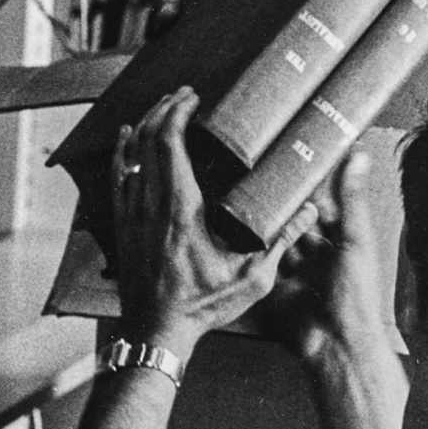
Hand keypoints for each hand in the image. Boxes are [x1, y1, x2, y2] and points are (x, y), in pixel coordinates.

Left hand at [111, 88, 316, 359]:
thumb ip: (280, 241)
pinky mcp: (124, 227)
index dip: (178, 113)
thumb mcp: (251, 278)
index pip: (170, 144)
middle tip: (182, 95)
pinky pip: (118, 178)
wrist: (157, 333)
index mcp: (181, 209)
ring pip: (131, 156)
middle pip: (149, 141)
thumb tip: (309, 214)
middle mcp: (152, 205)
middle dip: (164, 110)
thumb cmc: (200, 307)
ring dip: (145, 127)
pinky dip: (123, 153)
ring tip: (160, 108)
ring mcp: (133, 215)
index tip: (192, 98)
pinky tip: (127, 141)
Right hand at [262, 151, 390, 367]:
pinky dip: (253, 254)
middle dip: (282, 207)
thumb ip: (352, 199)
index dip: (310, 189)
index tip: (294, 164)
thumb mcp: (356, 240)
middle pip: (297, 225)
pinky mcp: (277, 291)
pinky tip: (242, 236)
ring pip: (278, 243)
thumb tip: (359, 157)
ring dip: (266, 228)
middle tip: (262, 181)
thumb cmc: (356, 299)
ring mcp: (298, 275)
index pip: (325, 208)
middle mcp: (321, 259)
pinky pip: (263, 267)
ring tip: (248, 202)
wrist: (336, 346)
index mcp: (344, 245)